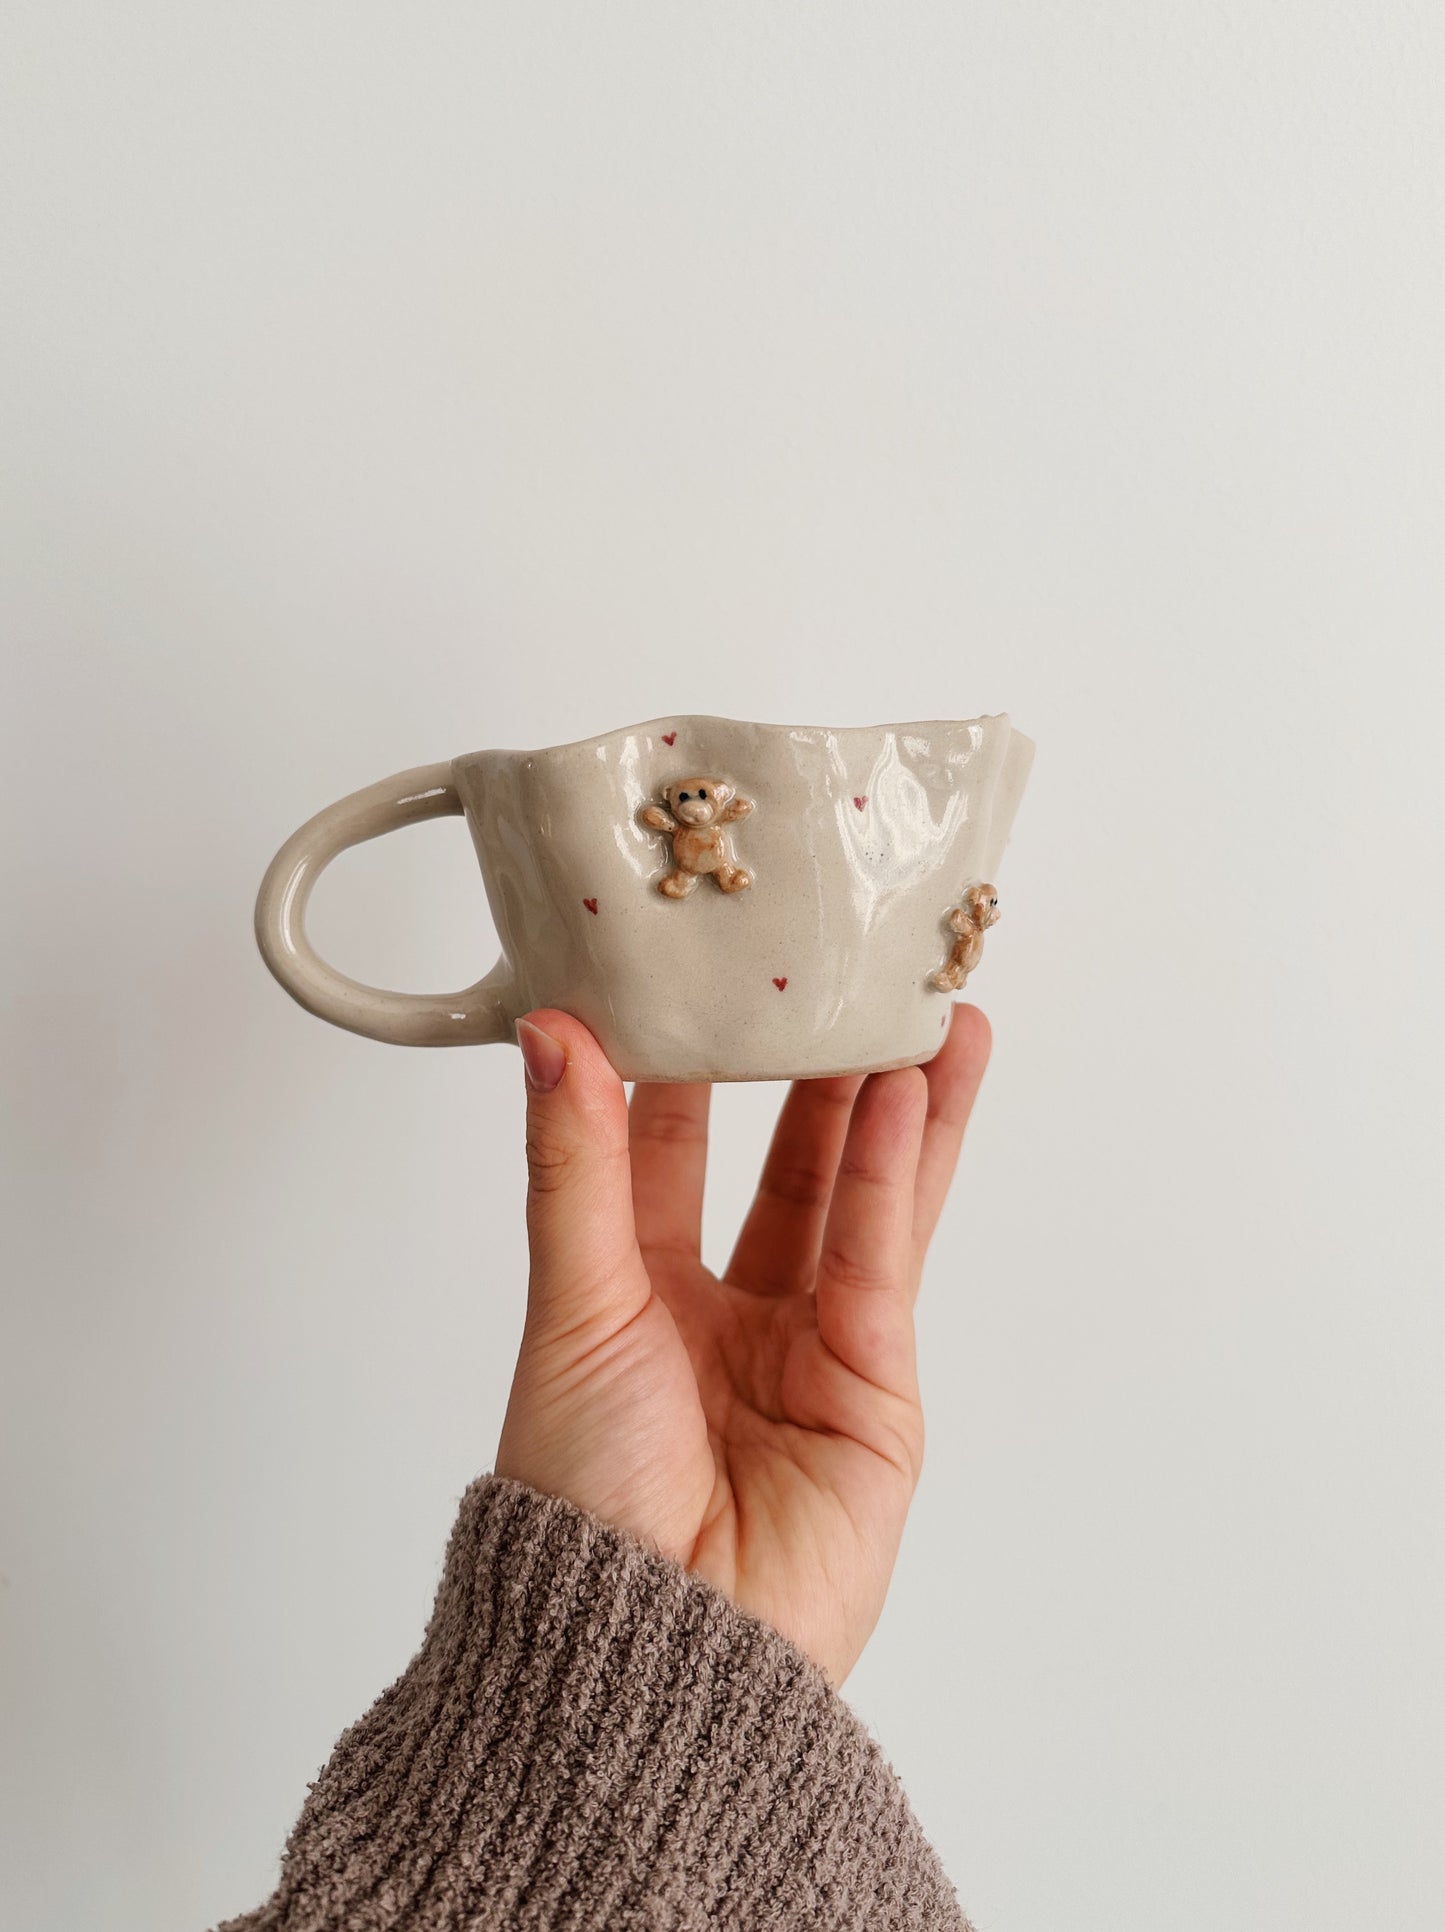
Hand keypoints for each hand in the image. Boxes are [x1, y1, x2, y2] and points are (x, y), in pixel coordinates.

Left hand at [494, 1006, 991, 1685]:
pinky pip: (883, 1257)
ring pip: (855, 1200)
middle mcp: (725, 1314)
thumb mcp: (572, 1305)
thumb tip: (548, 1034)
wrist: (649, 1649)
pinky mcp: (875, 1388)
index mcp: (633, 1293)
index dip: (690, 1064)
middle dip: (810, 1076)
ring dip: (887, 1109)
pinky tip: (910, 1096)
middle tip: (835, 983)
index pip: (666, 1150)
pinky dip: (898, 1175)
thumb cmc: (583, 1500)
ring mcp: (807, 1349)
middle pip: (780, 1166)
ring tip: (918, 1015)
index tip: (705, 975)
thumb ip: (573, 1165)